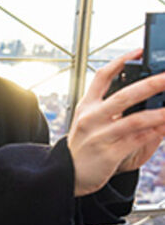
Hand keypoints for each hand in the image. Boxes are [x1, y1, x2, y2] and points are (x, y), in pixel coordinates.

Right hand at [68, 49, 164, 196]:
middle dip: (151, 84)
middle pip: (124, 95)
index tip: (138, 51)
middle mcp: (91, 117)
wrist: (68, 173)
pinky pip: (136, 140)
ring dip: (160, 113)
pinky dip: (154, 132)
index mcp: (86, 106)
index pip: (102, 76)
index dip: (121, 61)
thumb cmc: (84, 145)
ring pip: (134, 120)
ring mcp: (99, 135)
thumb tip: (142, 97)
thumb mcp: (89, 122)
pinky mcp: (108, 153)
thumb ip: (110, 108)